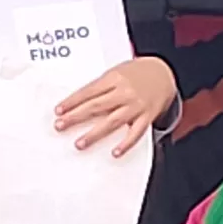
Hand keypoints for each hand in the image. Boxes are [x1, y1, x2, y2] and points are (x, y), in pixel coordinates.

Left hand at [55, 56, 176, 156]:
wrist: (163, 73)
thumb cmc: (137, 72)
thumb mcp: (117, 71)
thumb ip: (101, 85)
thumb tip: (79, 101)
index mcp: (114, 78)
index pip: (88, 91)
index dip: (72, 102)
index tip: (58, 111)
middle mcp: (124, 92)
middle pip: (96, 106)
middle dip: (76, 117)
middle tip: (60, 126)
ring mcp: (136, 106)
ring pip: (112, 121)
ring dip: (94, 134)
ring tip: (80, 143)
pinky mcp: (147, 116)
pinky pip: (136, 133)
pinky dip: (125, 143)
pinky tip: (115, 152)